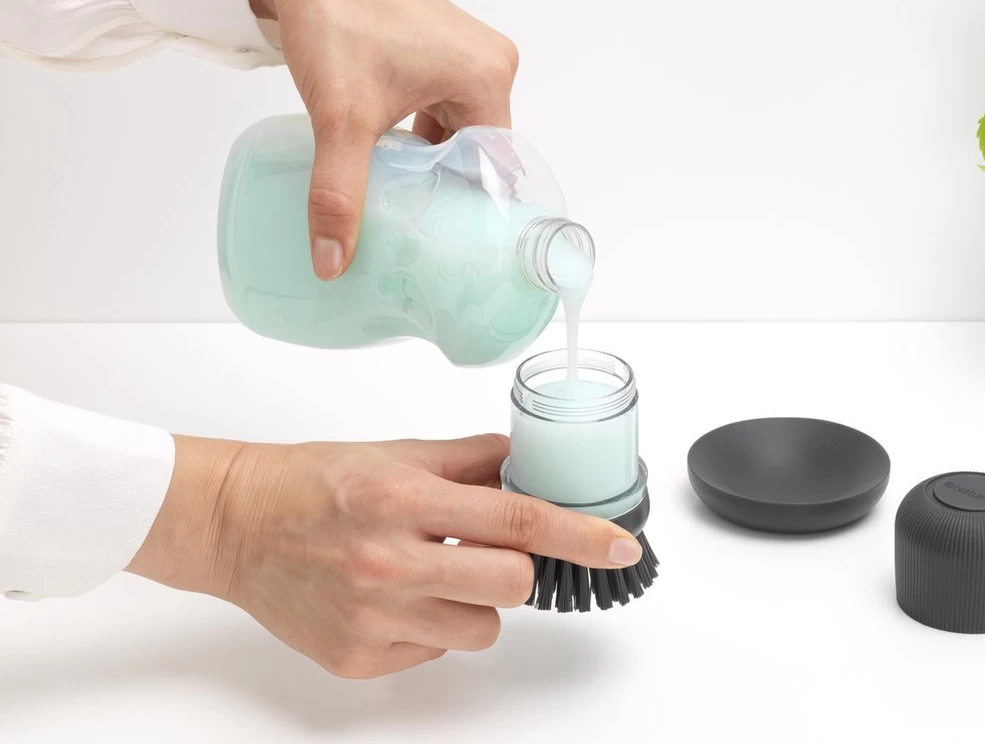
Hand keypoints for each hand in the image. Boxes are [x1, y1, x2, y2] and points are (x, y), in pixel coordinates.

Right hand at [127, 434, 641, 677]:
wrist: (236, 524)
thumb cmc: (314, 482)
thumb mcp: (397, 454)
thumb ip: (471, 460)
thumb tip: (529, 465)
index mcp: (405, 501)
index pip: (519, 521)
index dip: (580, 535)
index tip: (621, 546)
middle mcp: (390, 563)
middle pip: (513, 585)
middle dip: (515, 568)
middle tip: (480, 549)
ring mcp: (373, 618)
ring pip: (482, 628)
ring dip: (473, 600)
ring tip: (428, 572)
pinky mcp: (357, 658)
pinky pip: (436, 651)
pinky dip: (430, 626)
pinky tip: (394, 597)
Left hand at [237, 0, 518, 279]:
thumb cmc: (333, 18)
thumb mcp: (341, 120)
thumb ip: (340, 195)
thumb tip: (333, 261)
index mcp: (487, 75)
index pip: (493, 166)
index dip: (468, 207)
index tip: (445, 242)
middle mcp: (487, 60)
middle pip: (476, 149)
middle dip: (443, 185)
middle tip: (413, 226)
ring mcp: (461, 49)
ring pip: (454, 128)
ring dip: (425, 159)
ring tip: (396, 194)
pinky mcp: (434, 44)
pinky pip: (439, 104)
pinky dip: (414, 132)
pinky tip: (383, 153)